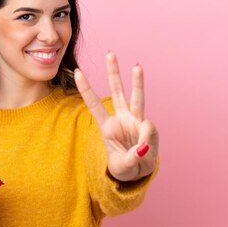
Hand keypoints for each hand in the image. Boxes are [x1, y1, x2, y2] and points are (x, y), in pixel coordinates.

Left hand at [74, 52, 158, 181]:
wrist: (139, 173)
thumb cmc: (125, 169)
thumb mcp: (124, 167)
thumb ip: (134, 156)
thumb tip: (146, 140)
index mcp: (107, 127)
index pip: (94, 104)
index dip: (86, 89)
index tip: (78, 72)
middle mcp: (121, 119)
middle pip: (116, 91)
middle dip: (113, 72)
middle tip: (110, 53)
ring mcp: (135, 121)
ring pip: (136, 97)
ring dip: (137, 81)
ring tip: (137, 65)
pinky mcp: (148, 127)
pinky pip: (149, 127)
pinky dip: (148, 138)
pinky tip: (145, 149)